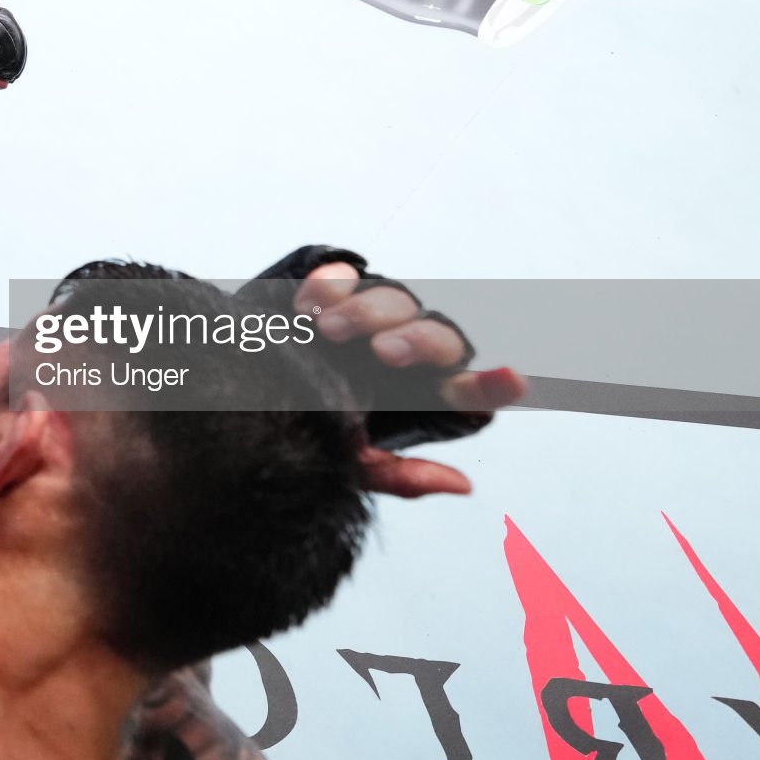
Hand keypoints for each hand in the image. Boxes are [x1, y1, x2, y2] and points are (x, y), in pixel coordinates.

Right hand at [291, 263, 526, 498]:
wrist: (245, 401)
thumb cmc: (310, 433)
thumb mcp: (351, 464)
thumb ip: (401, 476)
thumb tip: (461, 483)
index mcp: (419, 397)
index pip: (469, 391)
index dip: (493, 385)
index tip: (513, 379)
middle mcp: (404, 350)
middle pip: (437, 337)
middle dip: (416, 340)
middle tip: (383, 354)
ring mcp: (369, 316)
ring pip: (393, 299)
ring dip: (364, 311)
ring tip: (328, 331)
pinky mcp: (331, 291)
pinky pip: (342, 276)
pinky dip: (329, 286)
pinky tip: (308, 307)